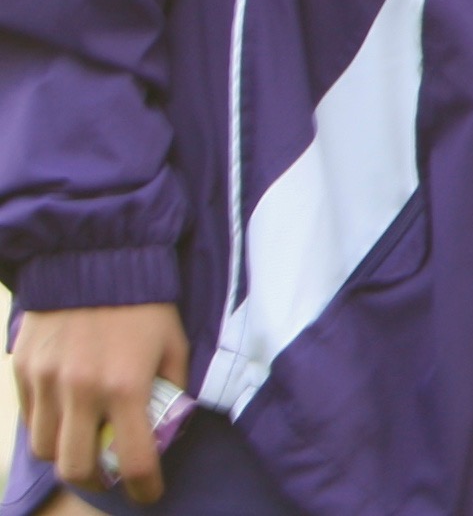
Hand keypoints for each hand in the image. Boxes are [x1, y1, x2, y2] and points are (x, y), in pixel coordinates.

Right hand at [13, 301, 185, 503]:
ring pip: (44, 449)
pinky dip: (45, 426)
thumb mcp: (173, 342)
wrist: (94, 256)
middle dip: (95, 481)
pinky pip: (28, 417)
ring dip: (65, 455)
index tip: (149, 494)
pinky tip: (64, 415)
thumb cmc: (144, 301)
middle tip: (109, 475)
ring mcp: (46, 382)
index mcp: (126, 386)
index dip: (144, 487)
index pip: (135, 460)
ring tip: (83, 444)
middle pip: (76, 468)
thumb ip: (171, 386)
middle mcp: (81, 391)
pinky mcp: (23, 369)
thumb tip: (166, 422)